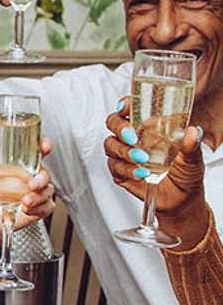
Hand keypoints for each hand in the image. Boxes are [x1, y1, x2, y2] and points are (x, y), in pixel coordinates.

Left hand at [0, 141, 55, 245]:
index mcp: (21, 166)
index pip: (36, 153)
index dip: (44, 147)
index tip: (45, 146)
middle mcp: (31, 178)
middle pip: (45, 174)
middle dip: (41, 179)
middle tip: (31, 185)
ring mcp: (37, 193)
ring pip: (48, 191)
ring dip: (38, 197)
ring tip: (25, 202)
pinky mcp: (39, 208)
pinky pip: (47, 207)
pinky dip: (39, 209)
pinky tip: (27, 210)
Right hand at [104, 101, 208, 242]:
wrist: (181, 200)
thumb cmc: (186, 173)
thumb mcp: (193, 158)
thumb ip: (192, 145)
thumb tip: (193, 131)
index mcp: (149, 126)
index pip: (131, 108)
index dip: (125, 104)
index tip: (126, 107)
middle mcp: (134, 137)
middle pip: (113, 122)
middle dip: (120, 128)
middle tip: (133, 137)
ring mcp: (125, 154)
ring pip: (110, 145)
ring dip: (124, 151)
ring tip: (142, 159)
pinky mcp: (120, 172)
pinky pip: (114, 167)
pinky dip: (127, 170)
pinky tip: (141, 173)